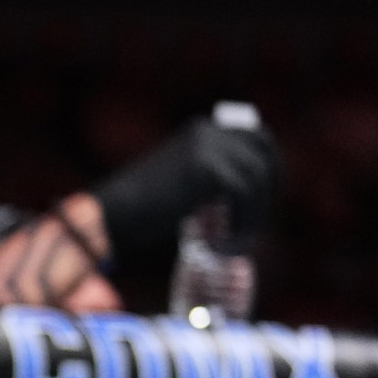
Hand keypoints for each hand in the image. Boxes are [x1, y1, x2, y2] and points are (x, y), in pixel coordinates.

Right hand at [93, 115, 279, 257]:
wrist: (107, 219)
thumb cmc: (135, 212)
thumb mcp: (177, 185)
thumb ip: (205, 179)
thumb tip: (239, 196)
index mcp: (200, 131)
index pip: (255, 139)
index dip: (269, 166)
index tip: (264, 198)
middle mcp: (208, 133)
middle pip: (264, 154)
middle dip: (270, 189)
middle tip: (257, 224)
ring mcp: (209, 149)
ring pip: (258, 179)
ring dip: (254, 216)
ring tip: (235, 243)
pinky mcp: (209, 171)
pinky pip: (245, 197)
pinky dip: (242, 225)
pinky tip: (224, 246)